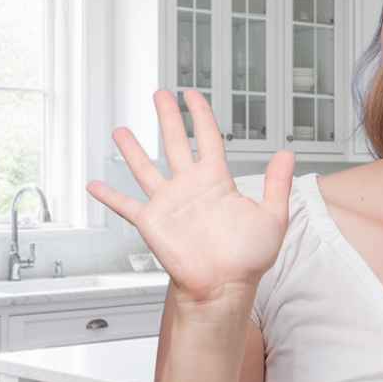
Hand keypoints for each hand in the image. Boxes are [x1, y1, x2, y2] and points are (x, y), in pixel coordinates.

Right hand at [86, 89, 294, 305]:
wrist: (223, 286)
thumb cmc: (248, 259)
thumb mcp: (272, 217)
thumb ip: (277, 184)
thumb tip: (287, 155)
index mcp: (217, 181)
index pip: (207, 137)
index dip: (200, 114)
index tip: (191, 95)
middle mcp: (190, 187)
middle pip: (175, 142)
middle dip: (167, 117)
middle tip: (160, 95)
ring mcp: (169, 203)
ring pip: (147, 168)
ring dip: (133, 149)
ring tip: (121, 131)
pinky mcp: (152, 222)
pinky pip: (126, 205)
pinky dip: (109, 196)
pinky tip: (95, 185)